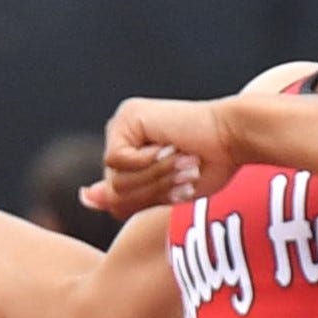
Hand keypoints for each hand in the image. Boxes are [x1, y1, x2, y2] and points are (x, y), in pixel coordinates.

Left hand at [80, 96, 243, 220]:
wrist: (234, 138)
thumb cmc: (211, 165)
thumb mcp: (164, 191)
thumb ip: (126, 197)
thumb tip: (84, 198)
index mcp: (131, 152)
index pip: (118, 197)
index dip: (152, 199)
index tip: (185, 186)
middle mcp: (122, 135)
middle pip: (114, 190)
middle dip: (154, 189)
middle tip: (187, 171)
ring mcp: (123, 124)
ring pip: (116, 179)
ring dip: (155, 177)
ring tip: (183, 160)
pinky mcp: (127, 118)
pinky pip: (118, 161)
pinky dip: (148, 163)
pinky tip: (170, 147)